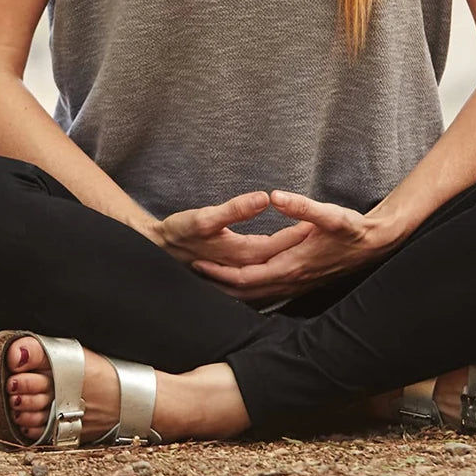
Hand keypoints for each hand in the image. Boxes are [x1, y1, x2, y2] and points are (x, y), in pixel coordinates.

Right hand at [149, 191, 305, 270]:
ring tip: (307, 248)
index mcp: (241, 254)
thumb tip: (265, 198)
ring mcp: (236, 272)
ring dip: (288, 261)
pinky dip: (273, 272)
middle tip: (320, 234)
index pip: (279, 245)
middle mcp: (242, 267)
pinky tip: (280, 267)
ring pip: (271, 272)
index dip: (298, 234)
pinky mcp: (230, 272)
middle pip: (279, 259)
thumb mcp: (205, 218)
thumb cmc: (179, 231)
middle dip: (298, 248)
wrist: (156, 248)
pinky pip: (258, 277)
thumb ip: (235, 210)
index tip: (318, 223)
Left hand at [187, 190, 402, 303]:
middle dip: (220, 284)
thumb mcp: (329, 213)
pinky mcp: (302, 282)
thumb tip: (274, 195)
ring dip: (233, 290)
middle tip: (196, 273)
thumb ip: (301, 206)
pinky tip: (243, 285)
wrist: (375, 244)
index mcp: (292, 265)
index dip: (221, 273)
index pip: (247, 277)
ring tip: (211, 280)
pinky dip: (250, 290)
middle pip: (246, 291)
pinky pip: (268, 292)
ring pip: (257, 295)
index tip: (199, 264)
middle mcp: (292, 280)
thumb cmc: (353, 229)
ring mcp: (297, 285)